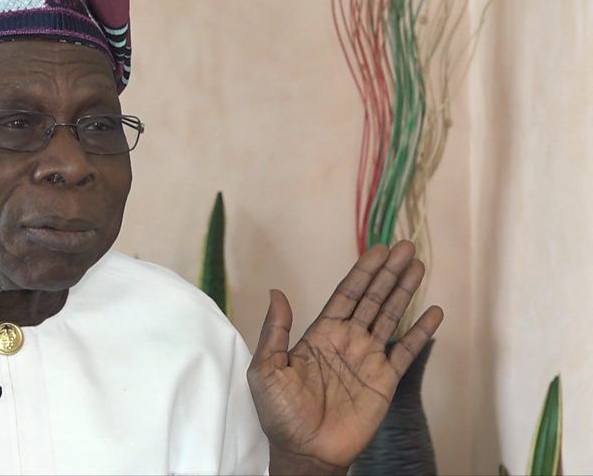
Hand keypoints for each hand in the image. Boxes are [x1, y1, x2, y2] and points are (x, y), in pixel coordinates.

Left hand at [247, 241, 443, 474]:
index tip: (377, 250)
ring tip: (419, 266)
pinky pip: (406, 352)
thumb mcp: (266, 369)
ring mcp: (367, 359)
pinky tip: (433, 312)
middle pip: (372, 299)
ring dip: (404, 292)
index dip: (362, 272)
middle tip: (405, 247)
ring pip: (390, 317)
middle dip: (388, 273)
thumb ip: (275, 331)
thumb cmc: (280, 413)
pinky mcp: (384, 381)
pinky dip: (421, 333)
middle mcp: (347, 341)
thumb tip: (277, 293)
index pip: (346, 295)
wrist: (304, 451)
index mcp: (320, 335)